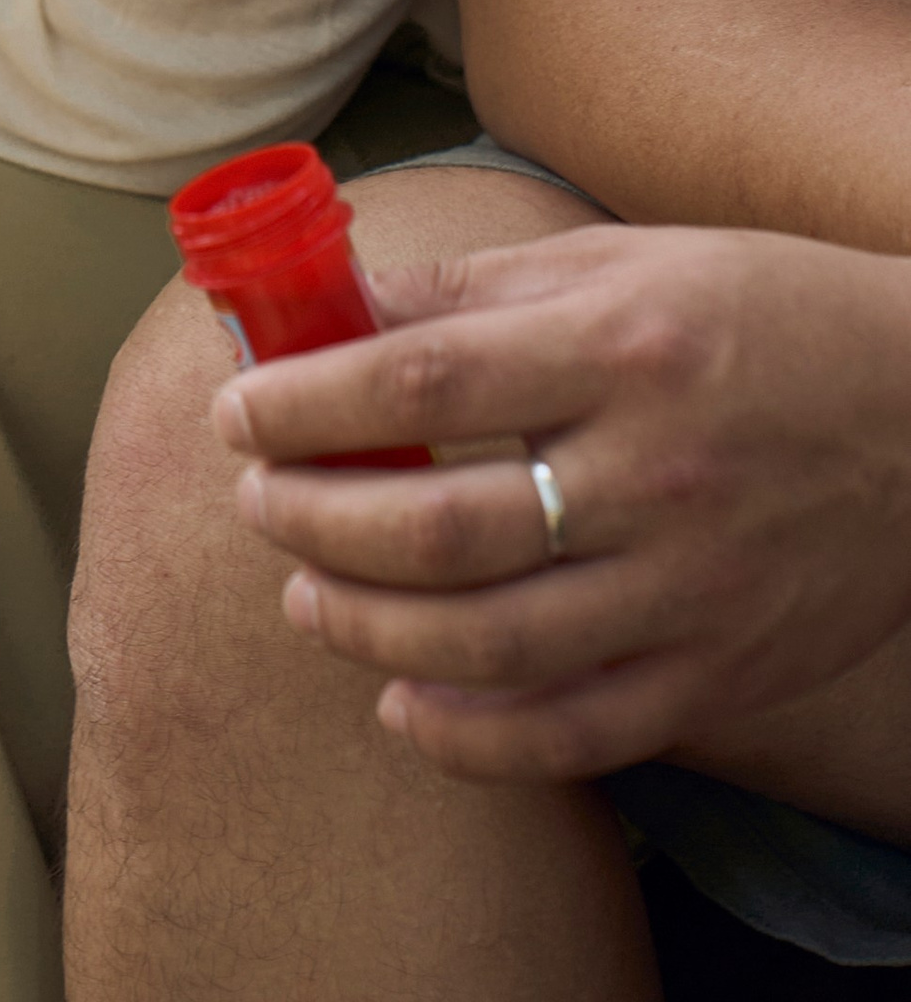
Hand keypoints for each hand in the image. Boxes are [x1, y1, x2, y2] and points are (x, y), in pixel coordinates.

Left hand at [215, 225, 910, 780]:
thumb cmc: (761, 314)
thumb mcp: (621, 261)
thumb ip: (473, 291)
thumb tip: (330, 304)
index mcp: (618, 347)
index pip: (414, 382)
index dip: (302, 403)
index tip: (238, 411)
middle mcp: (651, 475)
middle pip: (436, 529)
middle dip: (312, 520)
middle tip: (256, 501)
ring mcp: (690, 590)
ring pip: (487, 645)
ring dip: (363, 626)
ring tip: (302, 594)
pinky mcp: (720, 677)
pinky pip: (573, 736)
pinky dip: (469, 739)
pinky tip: (401, 704)